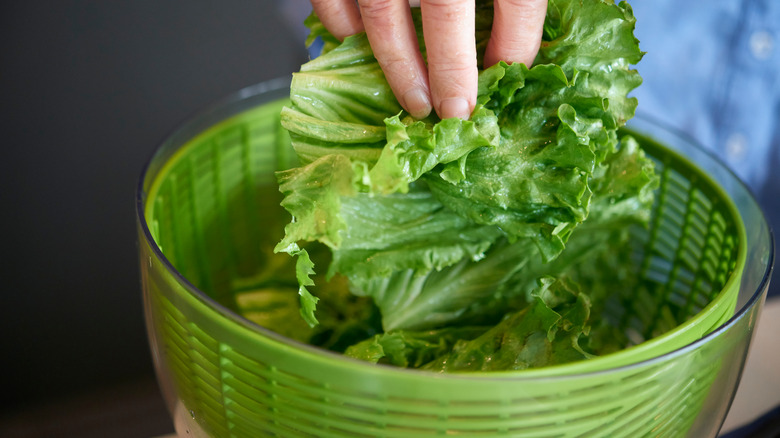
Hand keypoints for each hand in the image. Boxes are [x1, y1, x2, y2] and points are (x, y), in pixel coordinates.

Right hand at [309, 0, 547, 119]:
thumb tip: (516, 48)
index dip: (516, 44)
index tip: (511, 77)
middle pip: (445, 8)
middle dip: (452, 70)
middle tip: (457, 112)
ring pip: (382, 11)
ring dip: (398, 65)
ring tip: (416, 103)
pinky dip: (341, 27)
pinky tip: (359, 48)